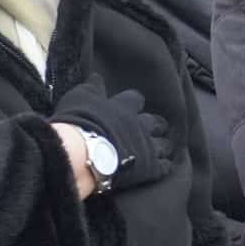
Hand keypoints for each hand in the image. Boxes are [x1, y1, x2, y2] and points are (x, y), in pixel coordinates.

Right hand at [51, 82, 173, 194]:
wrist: (83, 153)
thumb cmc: (79, 123)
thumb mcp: (79, 97)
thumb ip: (91, 87)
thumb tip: (96, 77)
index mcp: (125, 107)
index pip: (136, 99)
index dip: (133, 103)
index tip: (129, 106)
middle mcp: (141, 125)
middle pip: (157, 122)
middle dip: (154, 126)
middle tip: (147, 130)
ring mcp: (148, 147)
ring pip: (164, 145)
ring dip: (161, 147)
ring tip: (155, 151)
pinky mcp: (150, 168)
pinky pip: (164, 167)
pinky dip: (162, 166)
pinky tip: (157, 168)